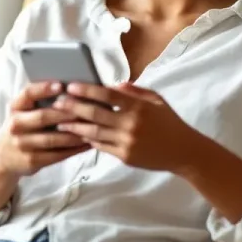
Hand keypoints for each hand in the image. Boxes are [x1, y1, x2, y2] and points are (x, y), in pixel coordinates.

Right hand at [0, 81, 88, 178]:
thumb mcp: (23, 111)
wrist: (3, 157)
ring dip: (74, 134)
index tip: (61, 85)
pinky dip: (74, 149)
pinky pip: (57, 154)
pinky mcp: (31, 160)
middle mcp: (15, 124)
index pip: (28, 93)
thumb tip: (71, 88)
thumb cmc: (22, 127)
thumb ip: (40, 100)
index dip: (44, 88)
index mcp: (15, 107)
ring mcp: (22, 144)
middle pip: (42, 117)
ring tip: (92, 128)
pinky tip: (87, 144)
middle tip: (85, 109)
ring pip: (52, 139)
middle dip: (66, 113)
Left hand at [54, 81, 201, 172]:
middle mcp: (130, 124)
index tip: (71, 86)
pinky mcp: (125, 156)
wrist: (183, 152)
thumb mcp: (156, 100)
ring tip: (60, 120)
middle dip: (74, 107)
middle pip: (95, 114)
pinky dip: (88, 139)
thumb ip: (134, 91)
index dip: (87, 90)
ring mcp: (126, 142)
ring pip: (94, 132)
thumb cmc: (169, 122)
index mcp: (138, 107)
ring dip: (75, 126)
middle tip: (58, 102)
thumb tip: (113, 85)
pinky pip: (101, 146)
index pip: (107, 95)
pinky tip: (77, 134)